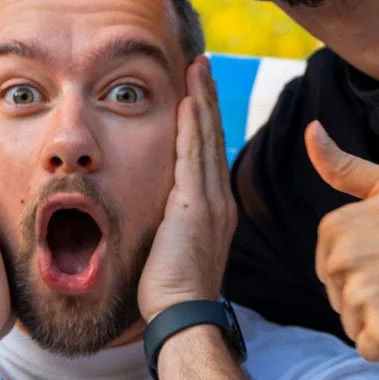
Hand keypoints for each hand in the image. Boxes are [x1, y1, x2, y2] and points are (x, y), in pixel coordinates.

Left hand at [137, 57, 237, 319]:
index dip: (205, 119)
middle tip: (202, 64)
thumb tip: (159, 218)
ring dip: (201, 99)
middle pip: (214, 137)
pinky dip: (193, 125)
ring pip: (207, 138)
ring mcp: (211, 201)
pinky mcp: (195, 205)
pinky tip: (188, 100)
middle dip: (207, 98)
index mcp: (215, 209)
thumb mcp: (173, 250)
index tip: (198, 92)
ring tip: (198, 68)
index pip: (209, 153)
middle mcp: (219, 200)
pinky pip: (194, 155)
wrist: (182, 315)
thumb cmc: (170, 293)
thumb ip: (171, 226)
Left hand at [305, 122, 378, 359]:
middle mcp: (339, 262)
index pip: (331, 270)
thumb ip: (342, 166)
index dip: (366, 270)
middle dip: (371, 297)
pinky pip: (370, 348)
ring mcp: (359, 298)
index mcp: (333, 229)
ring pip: (354, 325)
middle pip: (339, 300)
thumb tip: (311, 130)